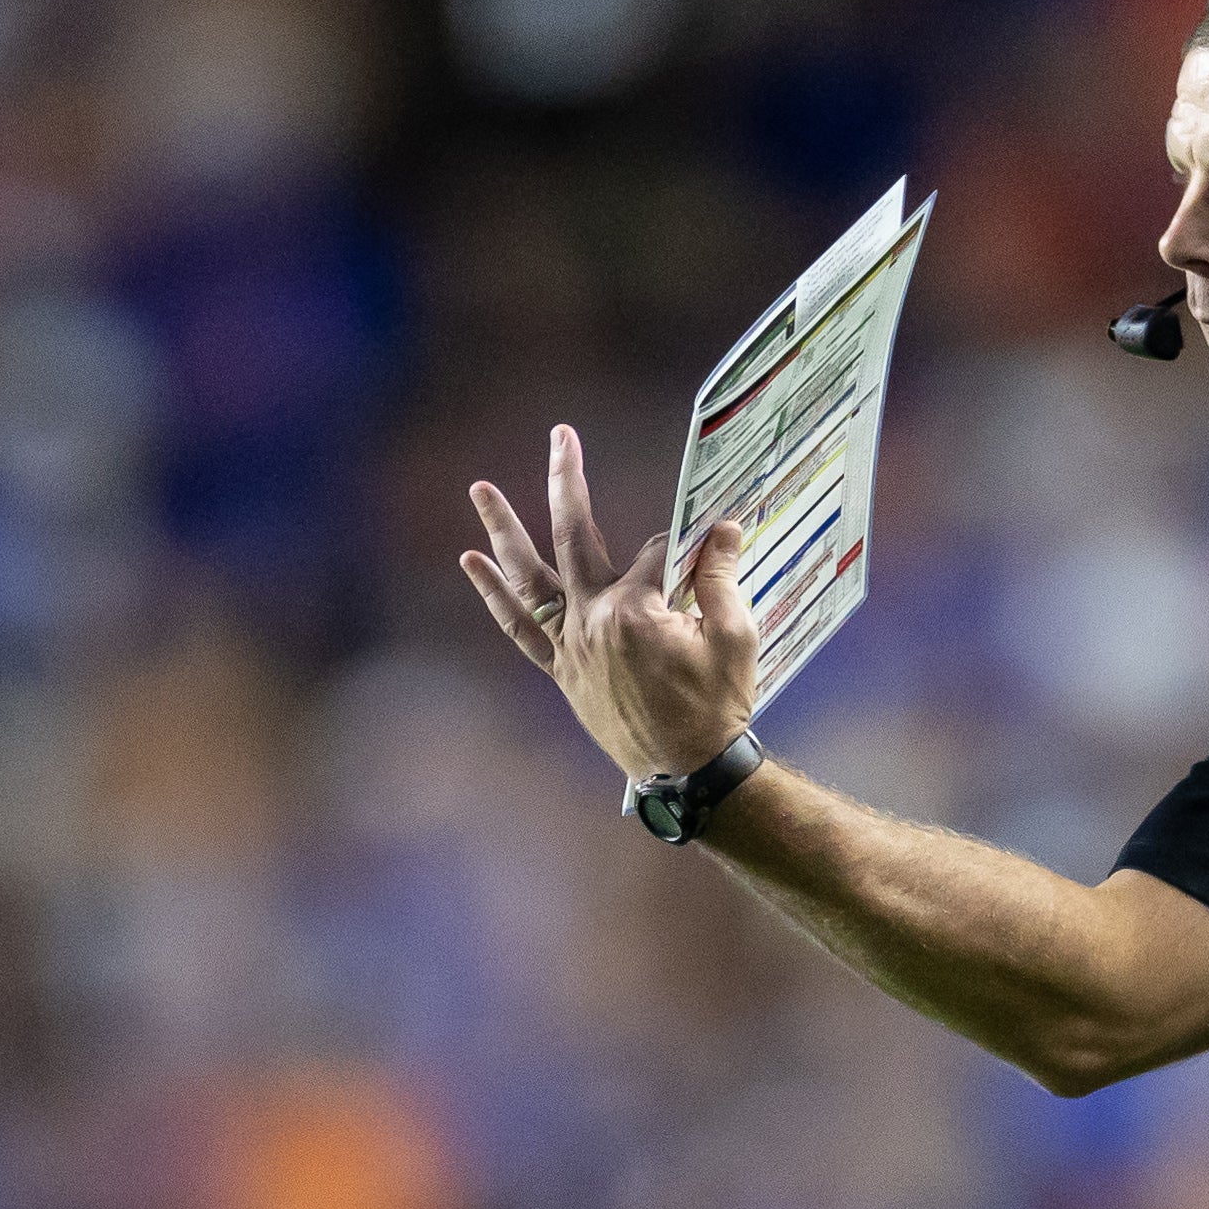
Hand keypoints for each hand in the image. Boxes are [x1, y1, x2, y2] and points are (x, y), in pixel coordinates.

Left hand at [462, 425, 756, 779]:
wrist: (691, 772)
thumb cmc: (718, 706)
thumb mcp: (735, 637)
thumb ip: (722, 578)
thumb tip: (723, 528)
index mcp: (636, 608)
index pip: (661, 551)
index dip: (692, 548)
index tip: (714, 550)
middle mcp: (593, 619)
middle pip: (575, 534)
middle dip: (567, 480)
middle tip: (560, 436)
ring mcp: (571, 646)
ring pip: (529, 577)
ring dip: (503, 529)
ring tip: (480, 489)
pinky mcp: (563, 671)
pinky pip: (520, 628)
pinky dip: (494, 595)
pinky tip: (473, 563)